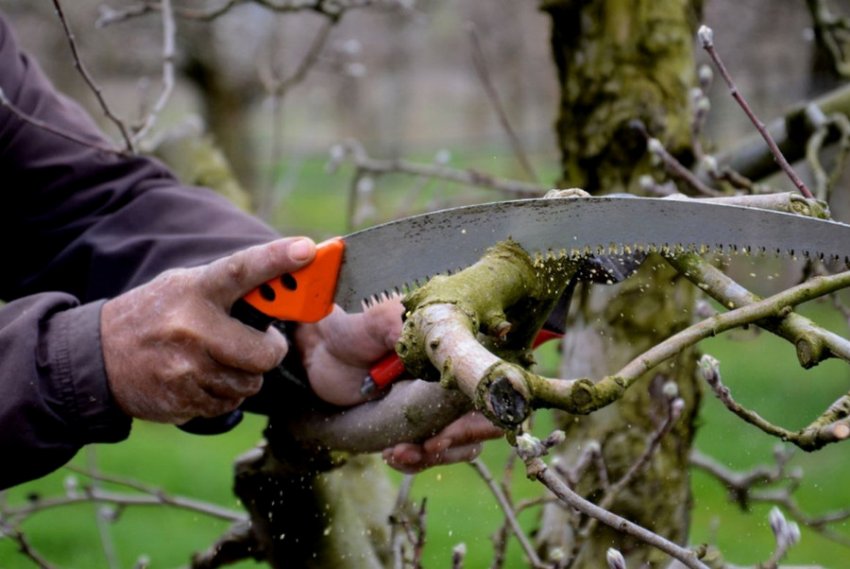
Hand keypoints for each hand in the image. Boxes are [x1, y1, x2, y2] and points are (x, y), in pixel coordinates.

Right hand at [101, 237, 316, 422]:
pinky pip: (229, 404)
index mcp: (195, 291)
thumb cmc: (157, 316)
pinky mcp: (181, 399)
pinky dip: (223, 395)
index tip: (307, 248)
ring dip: (243, 376)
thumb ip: (228, 289)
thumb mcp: (184, 288)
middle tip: (260, 344)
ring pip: (250, 383)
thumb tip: (285, 283)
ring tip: (215, 359)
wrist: (98, 358)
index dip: (276, 259)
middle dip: (269, 352)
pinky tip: (199, 379)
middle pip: (264, 353)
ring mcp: (185, 368)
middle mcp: (192, 328)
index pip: (241, 270)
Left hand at [296, 298, 502, 470]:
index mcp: (457, 348)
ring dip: (437, 455)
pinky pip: (434, 454)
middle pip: (486, 420)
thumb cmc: (352, 330)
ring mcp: (441, 406)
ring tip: (398, 453)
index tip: (451, 427)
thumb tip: (432, 342)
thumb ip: (402, 326)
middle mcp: (457, 379)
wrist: (321, 355)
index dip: (481, 409)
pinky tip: (392, 454)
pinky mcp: (421, 426)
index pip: (490, 383)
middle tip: (429, 446)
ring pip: (464, 444)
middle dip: (460, 439)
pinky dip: (416, 461)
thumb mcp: (376, 322)